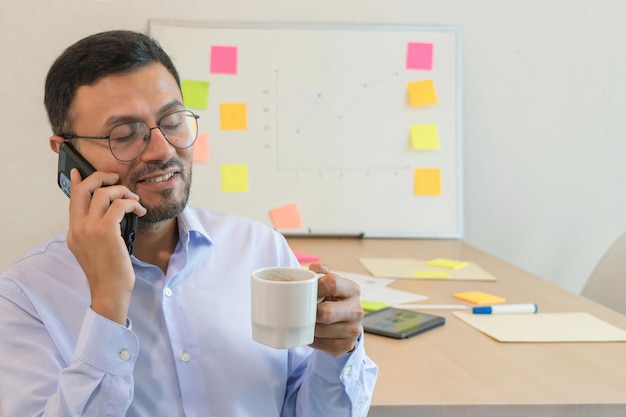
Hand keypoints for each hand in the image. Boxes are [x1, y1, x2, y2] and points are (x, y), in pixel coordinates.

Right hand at [67, 168, 145, 324]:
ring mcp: (90, 229)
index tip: (79, 171)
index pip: (73, 199)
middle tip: (116, 179)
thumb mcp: (94, 249)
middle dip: (101, 178)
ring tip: (134, 200)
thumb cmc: (108, 272)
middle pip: (84, 189)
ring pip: (103, 193)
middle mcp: (78, 228)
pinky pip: (119, 205)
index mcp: (74, 231)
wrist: (108, 292)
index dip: (77, 182)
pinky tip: (139, 211)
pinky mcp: (106, 232)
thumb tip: (109, 212)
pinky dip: (131, 203)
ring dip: (122, 192)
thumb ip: (95, 231)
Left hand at [308, 263, 363, 356]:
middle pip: (327, 312)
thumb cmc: (331, 299)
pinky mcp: (347, 345)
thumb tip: (312, 268)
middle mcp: (357, 310)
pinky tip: (312, 334)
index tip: (303, 291)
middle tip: (301, 311)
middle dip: (310, 313)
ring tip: (305, 323)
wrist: (345, 323)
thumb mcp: (329, 283)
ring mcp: (354, 329)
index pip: (332, 283)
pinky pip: (322, 345)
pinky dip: (313, 340)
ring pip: (322, 331)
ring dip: (309, 328)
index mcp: (352, 290)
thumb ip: (321, 272)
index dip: (314, 287)